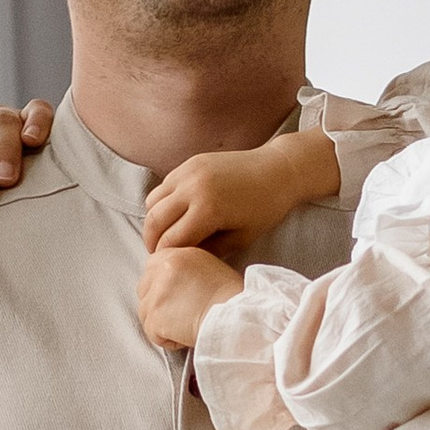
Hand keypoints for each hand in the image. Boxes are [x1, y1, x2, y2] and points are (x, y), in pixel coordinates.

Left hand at [138, 245, 244, 348]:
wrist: (237, 318)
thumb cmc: (232, 299)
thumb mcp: (209, 269)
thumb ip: (184, 271)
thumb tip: (171, 286)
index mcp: (178, 253)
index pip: (152, 267)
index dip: (161, 286)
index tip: (175, 298)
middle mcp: (164, 268)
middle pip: (144, 290)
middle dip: (158, 305)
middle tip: (182, 315)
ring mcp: (157, 292)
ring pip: (145, 313)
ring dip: (162, 324)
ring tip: (187, 326)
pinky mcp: (155, 315)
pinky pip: (151, 333)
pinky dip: (166, 339)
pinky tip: (185, 336)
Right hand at [144, 128, 341, 256]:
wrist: (278, 170)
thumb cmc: (265, 208)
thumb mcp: (241, 238)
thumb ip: (209, 250)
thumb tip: (184, 258)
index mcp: (208, 210)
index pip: (171, 240)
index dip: (166, 257)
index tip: (167, 266)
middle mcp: (192, 188)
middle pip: (154, 221)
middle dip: (152, 241)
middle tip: (158, 254)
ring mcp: (188, 172)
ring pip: (153, 201)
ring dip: (154, 221)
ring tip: (164, 235)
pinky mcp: (189, 162)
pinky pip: (164, 185)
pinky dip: (162, 202)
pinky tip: (174, 214)